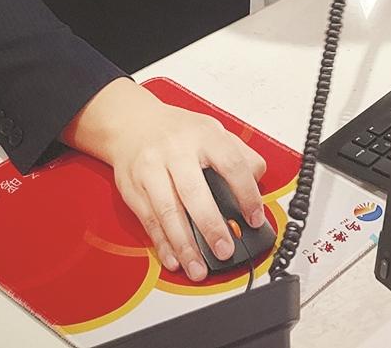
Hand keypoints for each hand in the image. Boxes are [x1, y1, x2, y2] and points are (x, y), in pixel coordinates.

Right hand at [65, 79, 267, 281]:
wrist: (133, 122)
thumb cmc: (177, 131)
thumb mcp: (213, 130)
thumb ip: (240, 153)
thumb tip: (258, 180)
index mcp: (203, 135)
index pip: (231, 165)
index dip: (246, 194)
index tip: (254, 218)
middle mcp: (176, 151)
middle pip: (194, 192)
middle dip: (211, 227)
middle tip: (224, 250)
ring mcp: (151, 169)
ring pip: (168, 212)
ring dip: (184, 245)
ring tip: (198, 268)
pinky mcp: (133, 188)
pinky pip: (149, 220)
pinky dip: (162, 244)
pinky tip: (174, 259)